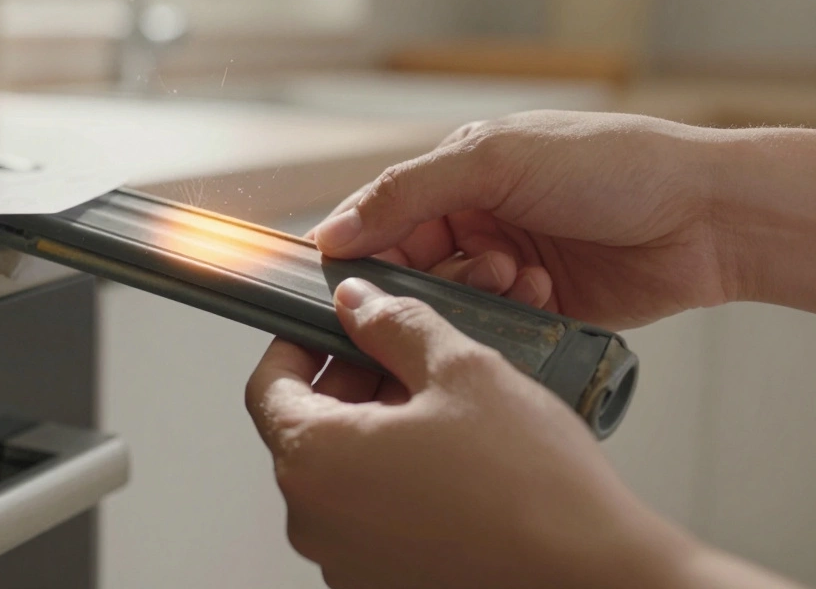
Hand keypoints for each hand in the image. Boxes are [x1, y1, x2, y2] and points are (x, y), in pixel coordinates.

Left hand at [246, 278, 696, 588]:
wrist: (596, 580)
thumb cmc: (533, 489)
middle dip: (348, 387)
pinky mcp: (385, 586)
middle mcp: (315, 521)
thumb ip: (394, 324)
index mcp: (314, 460)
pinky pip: (372, 521)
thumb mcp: (462, 370)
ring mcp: (347, 564)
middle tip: (403, 361)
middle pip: (306, 432)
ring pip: (343, 477)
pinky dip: (397, 485)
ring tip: (443, 413)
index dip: (297, 346)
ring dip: (377, 436)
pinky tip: (455, 466)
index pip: (267, 387)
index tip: (329, 329)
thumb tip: (359, 302)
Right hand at [312, 110, 731, 328]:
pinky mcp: (538, 307)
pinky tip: (544, 291)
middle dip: (429, 278)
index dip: (360, 248)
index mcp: (458, 174)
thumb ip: (406, 192)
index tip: (342, 281)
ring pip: (450, 302)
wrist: (704, 214)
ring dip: (476, 294)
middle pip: (410, 268)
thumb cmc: (609, 165)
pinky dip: (511, 314)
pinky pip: (493, 327)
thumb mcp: (494, 160)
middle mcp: (476, 220)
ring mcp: (506, 266)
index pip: (380, 216)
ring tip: (517, 276)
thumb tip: (331, 229)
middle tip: (466, 271)